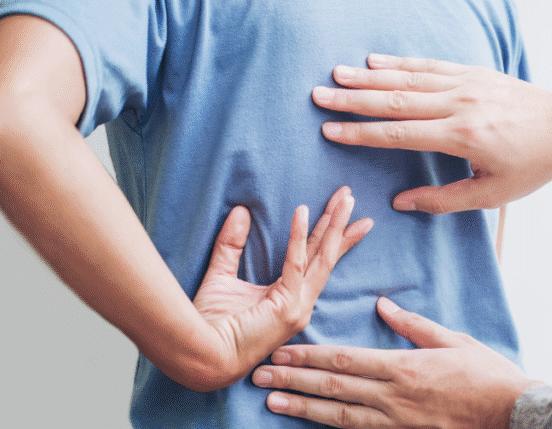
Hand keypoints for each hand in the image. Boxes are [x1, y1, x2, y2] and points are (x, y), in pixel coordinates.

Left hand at [191, 186, 372, 389]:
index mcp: (290, 299)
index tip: (342, 211)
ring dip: (334, 225)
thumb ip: (231, 245)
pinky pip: (296, 264)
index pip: (316, 260)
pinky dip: (298, 236)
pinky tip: (302, 211)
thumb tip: (240, 211)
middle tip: (350, 196)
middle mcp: (301, 303)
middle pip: (326, 255)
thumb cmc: (209, 325)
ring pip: (322, 257)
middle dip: (340, 224)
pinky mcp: (287, 307)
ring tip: (345, 199)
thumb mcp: (221, 276)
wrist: (201, 355)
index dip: (329, 235)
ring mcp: (297, 307)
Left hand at [252, 297, 541, 428]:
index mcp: (404, 366)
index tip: (282, 350)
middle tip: (259, 375)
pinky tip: (312, 424)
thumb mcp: (454, 340)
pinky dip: (333, 428)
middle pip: (333, 387)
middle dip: (293, 381)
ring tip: (272, 402)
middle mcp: (394, 396)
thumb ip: (414, 325)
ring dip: (303, 408)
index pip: (345, 360)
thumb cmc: (487, 374)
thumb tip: (382, 306)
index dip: (309, 356)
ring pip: (339, 415)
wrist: (511, 413)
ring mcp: (397, 421)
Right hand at [313, 54, 551, 213]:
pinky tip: (375, 61)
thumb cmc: (532, 165)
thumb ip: (444, 200)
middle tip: (319, 96)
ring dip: (369, 76)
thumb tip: (401, 203)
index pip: (400, 134)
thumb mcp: (492, 194)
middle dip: (354, 100)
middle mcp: (460, 105)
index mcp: (463, 137)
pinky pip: (430, 65)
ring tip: (336, 75)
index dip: (362, 134)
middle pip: (396, 100)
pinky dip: (400, 63)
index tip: (330, 132)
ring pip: (409, 78)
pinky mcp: (474, 72)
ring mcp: (467, 84)